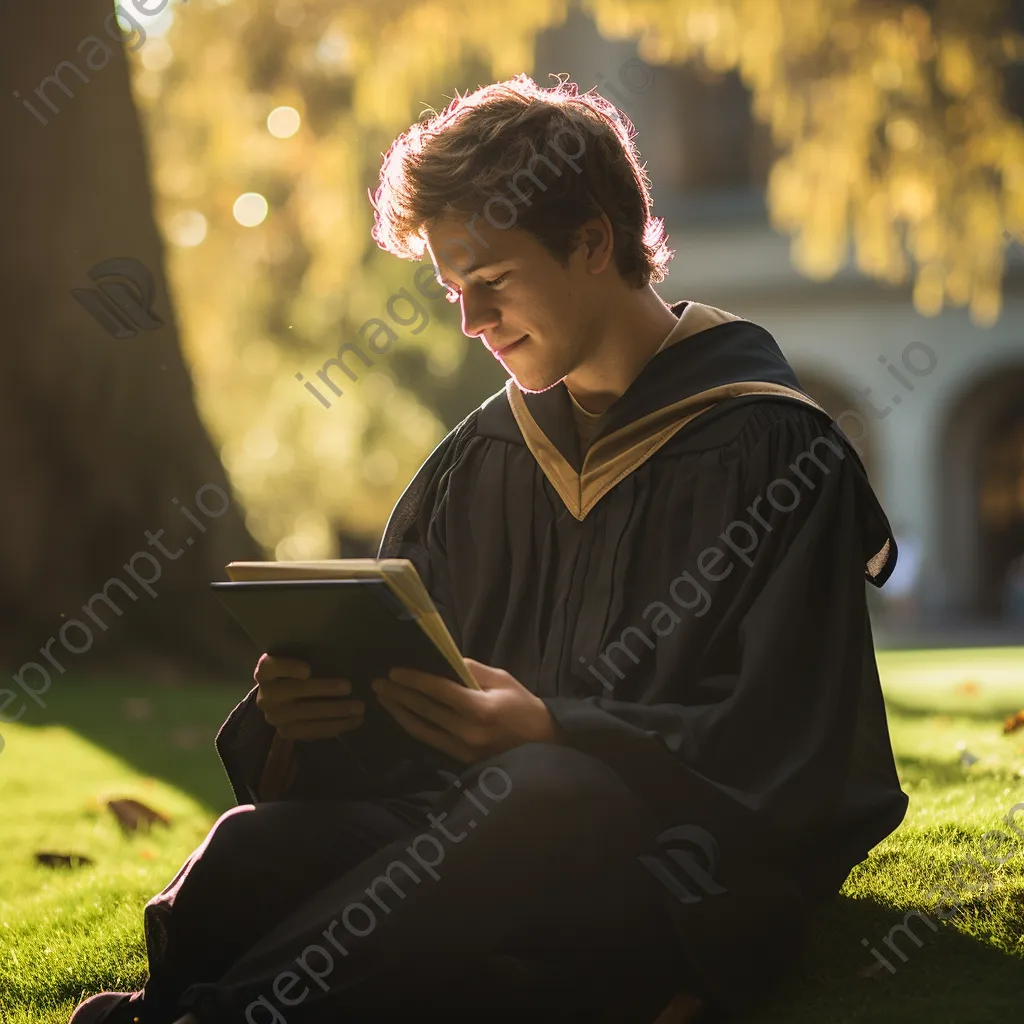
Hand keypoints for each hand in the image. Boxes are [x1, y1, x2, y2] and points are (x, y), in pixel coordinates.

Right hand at [254, 654, 364, 740]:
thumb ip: (311, 656)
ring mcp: (274, 717)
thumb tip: (342, 653)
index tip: (308, 670)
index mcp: (266, 671)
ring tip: (358, 708)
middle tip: (349, 687)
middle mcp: (266, 695)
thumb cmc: (299, 671)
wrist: (284, 700)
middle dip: (323, 689)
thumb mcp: (300, 658)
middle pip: (294, 691)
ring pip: (305, 715)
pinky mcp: (287, 733)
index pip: (272, 667)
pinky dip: (335, 726)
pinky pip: (312, 732)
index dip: (288, 668)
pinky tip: (354, 721)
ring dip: (335, 712)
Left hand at [371, 658, 564, 763]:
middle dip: (399, 695)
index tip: (394, 672)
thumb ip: (473, 670)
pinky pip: (430, 741)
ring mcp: (462, 748)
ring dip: (400, 712)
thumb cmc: (523, 706)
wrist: (543, 744)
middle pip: (425, 709)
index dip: (415, 680)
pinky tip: (401, 716)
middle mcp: (467, 730)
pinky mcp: (460, 758)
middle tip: (378, 683)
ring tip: (383, 698)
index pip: (439, 691)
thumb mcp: (503, 679)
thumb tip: (445, 659)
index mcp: (480, 708)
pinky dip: (413, 726)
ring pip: (422, 728)